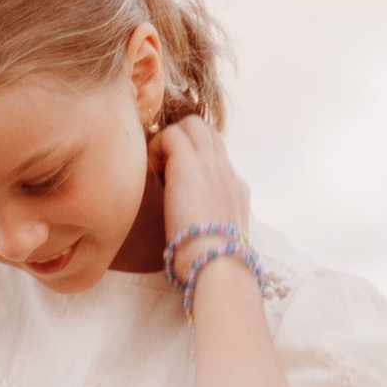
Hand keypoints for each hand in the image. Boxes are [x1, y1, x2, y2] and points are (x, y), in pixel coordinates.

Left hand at [150, 114, 248, 257]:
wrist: (217, 261)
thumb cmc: (211, 262)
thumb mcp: (217, 239)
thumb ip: (209, 228)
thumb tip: (194, 231)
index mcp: (235, 188)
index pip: (217, 156)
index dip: (195, 160)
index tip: (176, 182)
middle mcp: (226, 170)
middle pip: (207, 131)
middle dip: (183, 141)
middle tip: (163, 169)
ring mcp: (210, 163)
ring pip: (191, 124)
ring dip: (170, 140)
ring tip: (157, 168)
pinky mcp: (188, 164)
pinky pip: (171, 134)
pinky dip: (157, 147)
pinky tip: (151, 172)